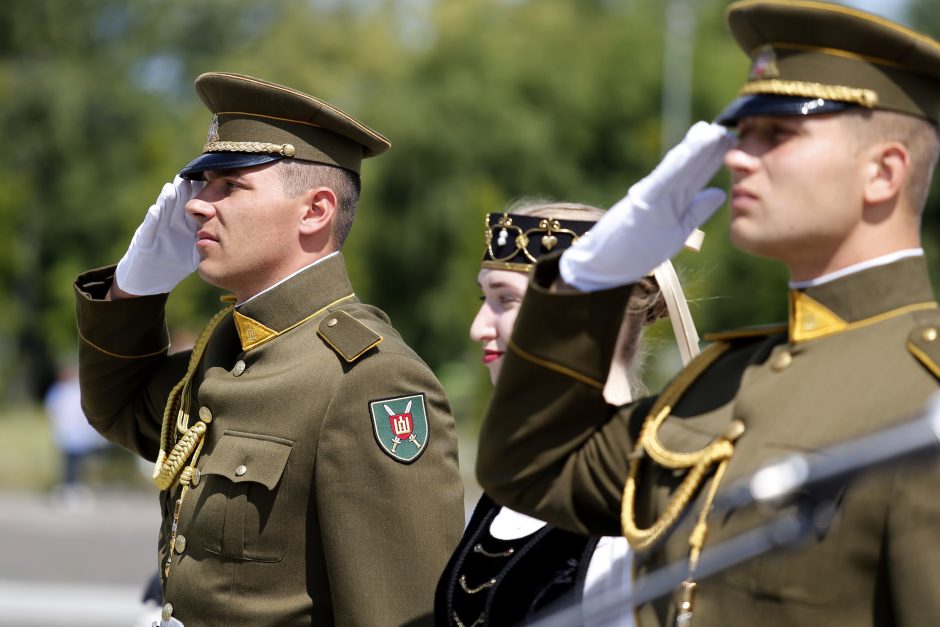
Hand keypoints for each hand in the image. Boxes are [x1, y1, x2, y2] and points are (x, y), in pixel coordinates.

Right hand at [114, 176, 204, 295]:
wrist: (149, 278)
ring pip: (164, 211)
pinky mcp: (145, 240)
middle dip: (185, 191)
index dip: (202, 195)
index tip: (213, 182)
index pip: (194, 206)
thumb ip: (208, 243)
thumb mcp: (194, 252)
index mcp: (184, 225)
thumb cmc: (174, 262)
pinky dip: (153, 219)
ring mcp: (157, 230)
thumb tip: (234, 237)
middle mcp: (170, 223)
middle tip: (193, 176)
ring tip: (173, 187)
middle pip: (179, 203)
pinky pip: (150, 228)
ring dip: (168, 199)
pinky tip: (156, 209)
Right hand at [560, 122, 734, 290]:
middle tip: (727, 127)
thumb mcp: (675, 231)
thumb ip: (696, 212)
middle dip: (708, 149)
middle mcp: (661, 194)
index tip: (731, 140)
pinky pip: (660, 183)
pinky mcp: (640, 204)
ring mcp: (650, 198)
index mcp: (671, 201)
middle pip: (689, 168)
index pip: (696, 176)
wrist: (603, 264)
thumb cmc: (635, 250)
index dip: (713, 158)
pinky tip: (686, 152)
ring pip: (677, 171)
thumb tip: (720, 192)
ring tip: (710, 132)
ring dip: (694, 151)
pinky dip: (674, 167)